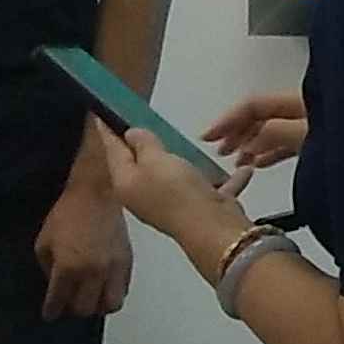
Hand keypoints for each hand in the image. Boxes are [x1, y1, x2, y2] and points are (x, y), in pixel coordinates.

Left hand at [36, 172, 134, 321]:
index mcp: (68, 268)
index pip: (58, 302)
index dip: (51, 310)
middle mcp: (92, 273)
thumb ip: (47, 267)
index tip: (50, 313)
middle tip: (69, 302)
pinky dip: (113, 293)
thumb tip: (56, 282)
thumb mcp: (43, 242)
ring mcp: (112, 268)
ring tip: (91, 298)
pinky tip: (104, 286)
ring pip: (110, 305)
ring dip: (98, 306)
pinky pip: (123, 289)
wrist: (96, 194)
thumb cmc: (67, 214)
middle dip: (74, 309)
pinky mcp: (127, 262)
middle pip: (85, 309)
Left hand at [86, 115, 242, 255]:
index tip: (101, 114)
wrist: (210, 228)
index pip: (113, 150)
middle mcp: (143, 195)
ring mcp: (170, 203)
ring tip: (186, 144)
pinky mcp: (196, 209)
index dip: (108, 130)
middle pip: (141, 165)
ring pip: (173, 176)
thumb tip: (132, 133)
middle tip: (142, 123)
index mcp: (126, 183)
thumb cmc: (177, 191)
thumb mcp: (155, 159)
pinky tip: (242, 168)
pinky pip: (208, 188)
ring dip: (182, 162)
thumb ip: (143, 143)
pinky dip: (221, 179)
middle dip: (143, 147)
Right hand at [208, 93, 309, 170]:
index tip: (207, 136)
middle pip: (261, 117)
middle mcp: (307, 109)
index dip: (226, 120)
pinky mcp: (322, 143)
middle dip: (236, 133)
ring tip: (237, 161)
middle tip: (220, 150)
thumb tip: (249, 143)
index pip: (253, 104)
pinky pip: (287, 143)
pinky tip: (260, 162)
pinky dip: (269, 152)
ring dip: (251, 145)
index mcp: (301, 99)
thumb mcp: (306, 134)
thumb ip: (274, 134)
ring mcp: (314, 126)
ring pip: (272, 132)